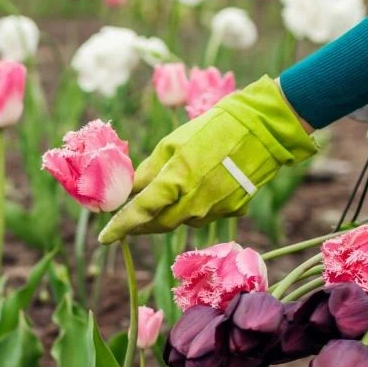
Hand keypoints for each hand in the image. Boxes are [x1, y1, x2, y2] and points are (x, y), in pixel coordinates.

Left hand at [98, 76, 316, 243]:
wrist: (262, 129)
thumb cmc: (212, 128)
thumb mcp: (173, 143)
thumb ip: (149, 171)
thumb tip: (129, 190)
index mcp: (176, 181)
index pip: (140, 212)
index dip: (120, 226)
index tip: (104, 238)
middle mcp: (194, 203)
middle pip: (159, 224)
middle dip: (141, 224)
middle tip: (128, 221)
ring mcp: (215, 210)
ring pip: (182, 220)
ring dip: (169, 213)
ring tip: (171, 192)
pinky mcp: (233, 211)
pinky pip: (204, 215)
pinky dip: (194, 206)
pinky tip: (202, 186)